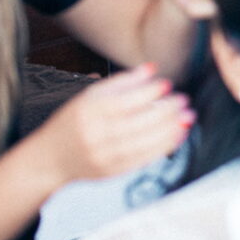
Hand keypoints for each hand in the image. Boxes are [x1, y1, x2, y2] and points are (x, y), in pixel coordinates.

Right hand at [36, 64, 194, 182]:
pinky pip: (145, 158)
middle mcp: (98, 135)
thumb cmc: (74, 122)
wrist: (51, 159)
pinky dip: (165, 146)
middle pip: (141, 122)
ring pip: (146, 141)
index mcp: (91, 112)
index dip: (150, 92)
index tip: (167, 84)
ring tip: (187, 116)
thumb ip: (122, 82)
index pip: (127, 100)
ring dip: (172, 128)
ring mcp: (106, 155)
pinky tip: (178, 134)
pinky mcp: (114, 171)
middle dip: (167, 110)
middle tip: (183, 100)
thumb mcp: (90, 96)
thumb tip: (151, 68)